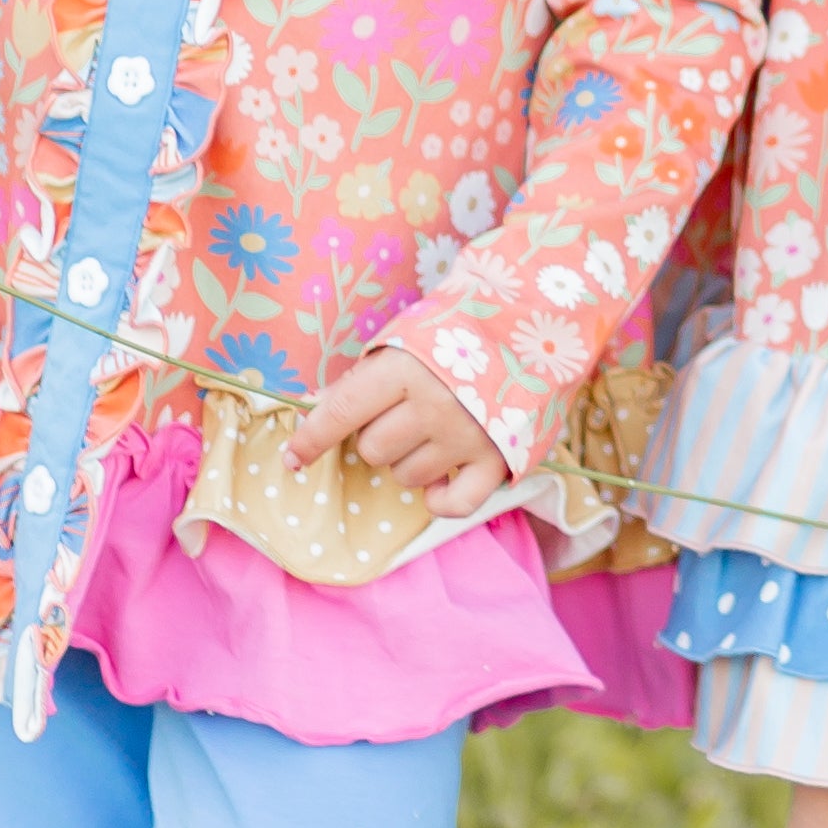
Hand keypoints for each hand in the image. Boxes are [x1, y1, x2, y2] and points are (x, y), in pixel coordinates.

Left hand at [289, 344, 507, 512]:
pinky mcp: (497, 460)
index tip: (293, 458)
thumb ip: (365, 377)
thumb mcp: (405, 340)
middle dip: (378, 435)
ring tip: (433, 431)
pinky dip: (441, 500)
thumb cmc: (460, 329)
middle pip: (374, 449)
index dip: (311, 438)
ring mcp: (467, 437)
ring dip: (410, 460)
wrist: (535, 323)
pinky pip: (456, 504)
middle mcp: (434, 406)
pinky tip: (438, 486)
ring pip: (407, 476)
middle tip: (403, 413)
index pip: (340, 413)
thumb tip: (318, 410)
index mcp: (404, 370)